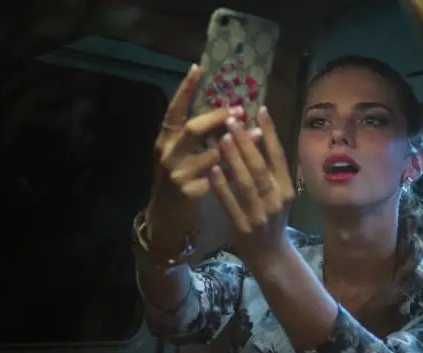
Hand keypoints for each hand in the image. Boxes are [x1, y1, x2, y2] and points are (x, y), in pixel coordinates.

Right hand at [146, 65, 260, 251]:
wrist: (166, 215)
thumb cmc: (178, 177)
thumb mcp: (178, 153)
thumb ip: (194, 135)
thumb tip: (226, 111)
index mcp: (164, 139)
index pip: (173, 110)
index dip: (185, 89)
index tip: (198, 68)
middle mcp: (167, 154)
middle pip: (193, 129)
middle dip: (218, 118)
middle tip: (240, 110)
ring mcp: (177, 174)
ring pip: (211, 156)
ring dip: (236, 145)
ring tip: (258, 134)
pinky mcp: (188, 193)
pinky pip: (218, 178)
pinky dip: (235, 170)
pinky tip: (251, 165)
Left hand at [208, 106, 295, 266]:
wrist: (269, 255)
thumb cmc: (271, 218)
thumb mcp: (277, 193)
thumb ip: (269, 169)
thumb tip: (257, 134)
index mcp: (287, 188)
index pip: (280, 156)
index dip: (271, 133)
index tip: (260, 110)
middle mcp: (276, 200)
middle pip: (261, 166)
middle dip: (247, 142)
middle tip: (232, 120)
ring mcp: (260, 215)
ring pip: (247, 183)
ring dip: (234, 159)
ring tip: (223, 138)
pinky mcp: (243, 227)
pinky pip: (231, 203)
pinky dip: (222, 186)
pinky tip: (213, 170)